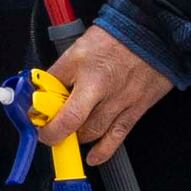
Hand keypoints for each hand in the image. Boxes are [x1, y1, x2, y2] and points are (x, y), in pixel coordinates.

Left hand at [41, 25, 174, 167]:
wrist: (155, 33)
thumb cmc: (118, 37)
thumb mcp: (81, 44)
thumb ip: (63, 68)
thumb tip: (45, 87)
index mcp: (81, 62)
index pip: (50, 87)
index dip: (38, 105)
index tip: (34, 113)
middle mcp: (98, 84)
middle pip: (70, 119)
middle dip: (56, 130)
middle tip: (50, 131)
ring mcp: (119, 99)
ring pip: (91, 131)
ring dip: (77, 138)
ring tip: (71, 136)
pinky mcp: (135, 109)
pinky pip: (116, 137)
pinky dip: (103, 151)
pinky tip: (93, 158)